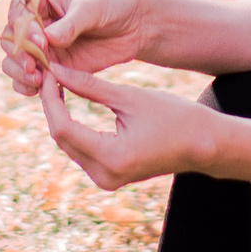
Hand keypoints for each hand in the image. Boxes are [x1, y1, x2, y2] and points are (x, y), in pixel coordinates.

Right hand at [5, 0, 166, 84]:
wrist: (134, 24)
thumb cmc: (112, 3)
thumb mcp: (92, 7)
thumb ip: (71, 23)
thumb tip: (48, 38)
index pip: (18, 11)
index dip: (23, 29)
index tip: (40, 41)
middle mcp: (34, 21)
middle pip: (11, 39)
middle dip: (18, 56)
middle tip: (33, 68)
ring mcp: (41, 45)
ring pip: (14, 62)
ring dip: (19, 73)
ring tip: (37, 81)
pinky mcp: (51, 65)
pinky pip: (29, 79)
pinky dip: (28, 86)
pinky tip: (40, 90)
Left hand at [38, 64, 215, 191]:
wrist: (203, 145)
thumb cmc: (173, 117)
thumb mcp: (130, 97)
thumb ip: (89, 86)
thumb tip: (56, 71)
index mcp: (111, 157)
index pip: (63, 128)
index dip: (50, 98)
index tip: (47, 71)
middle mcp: (104, 175)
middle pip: (62, 138)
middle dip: (51, 105)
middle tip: (49, 73)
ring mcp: (106, 180)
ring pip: (69, 144)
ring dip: (60, 115)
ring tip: (57, 83)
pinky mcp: (109, 176)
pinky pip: (81, 150)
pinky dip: (73, 127)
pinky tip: (69, 102)